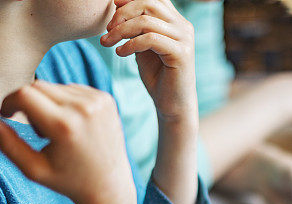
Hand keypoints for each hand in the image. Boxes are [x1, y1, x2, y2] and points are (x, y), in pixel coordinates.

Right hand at [0, 80, 134, 203]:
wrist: (109, 185)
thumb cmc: (68, 180)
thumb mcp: (33, 169)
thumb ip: (8, 145)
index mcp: (64, 125)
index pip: (23, 94)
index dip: (8, 102)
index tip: (6, 115)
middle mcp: (84, 108)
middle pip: (38, 86)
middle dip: (28, 104)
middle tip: (38, 132)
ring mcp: (98, 101)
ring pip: (55, 87)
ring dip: (48, 104)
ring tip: (58, 133)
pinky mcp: (107, 98)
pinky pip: (73, 89)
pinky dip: (65, 102)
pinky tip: (73, 126)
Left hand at [101, 0, 197, 123]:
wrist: (172, 104)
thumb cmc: (157, 75)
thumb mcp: (142, 45)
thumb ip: (135, 26)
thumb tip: (116, 4)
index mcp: (175, 20)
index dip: (128, 0)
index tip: (111, 12)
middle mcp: (183, 26)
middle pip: (148, 3)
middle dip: (122, 13)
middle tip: (107, 29)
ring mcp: (184, 39)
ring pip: (146, 21)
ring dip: (121, 30)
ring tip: (108, 43)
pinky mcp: (182, 53)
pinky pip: (150, 39)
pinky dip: (130, 44)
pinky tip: (120, 53)